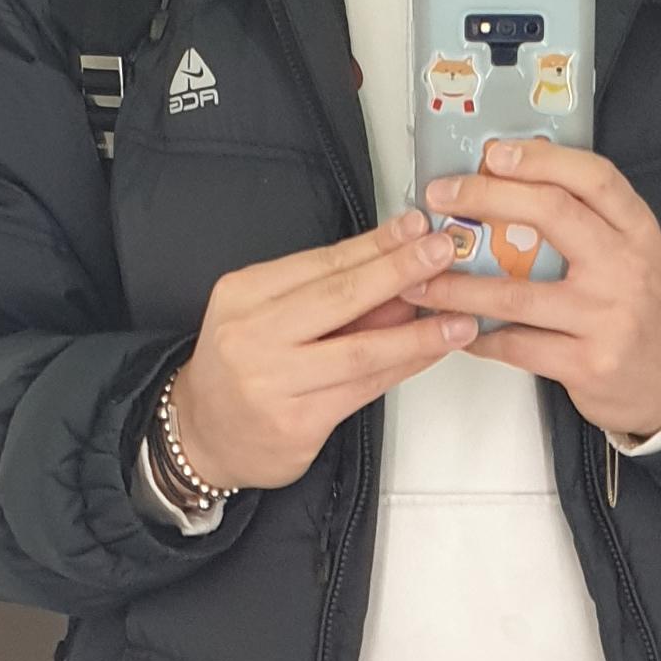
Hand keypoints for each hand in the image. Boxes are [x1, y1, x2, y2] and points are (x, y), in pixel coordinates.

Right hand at [166, 210, 474, 491]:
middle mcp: (252, 335)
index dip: (374, 243)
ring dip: (416, 332)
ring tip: (459, 317)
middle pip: (339, 296)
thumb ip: (328, 298)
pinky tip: (432, 352)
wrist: (201, 435)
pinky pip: (363, 389)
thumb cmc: (240, 368)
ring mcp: (273, 382)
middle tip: (442, 252)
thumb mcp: (267, 316)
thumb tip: (397, 278)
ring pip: (359, 350)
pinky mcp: (296, 423)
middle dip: (399, 271)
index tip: (415, 226)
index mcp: (243, 293)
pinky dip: (403, 367)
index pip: (320, 262)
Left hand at [419, 141, 660, 441]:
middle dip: (486, 199)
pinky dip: (479, 338)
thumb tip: (517, 182)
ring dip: (458, 285)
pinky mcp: (587, 364)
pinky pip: (517, 345)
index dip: (542, 159)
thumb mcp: (637, 254)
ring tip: (420, 280)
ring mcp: (606, 319)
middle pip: (552, 215)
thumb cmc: (645, 311)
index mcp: (638, 232)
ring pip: (517, 293)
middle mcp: (625, 268)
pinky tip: (457, 330)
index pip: (593, 178)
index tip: (495, 153)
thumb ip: (592, 222)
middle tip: (441, 197)